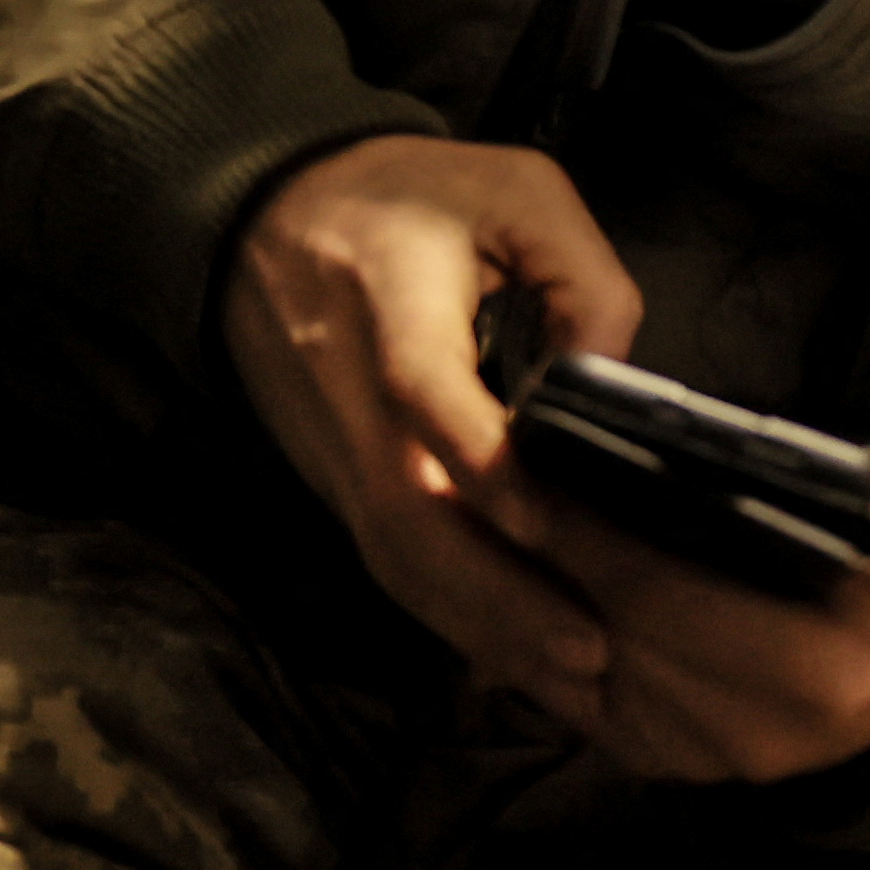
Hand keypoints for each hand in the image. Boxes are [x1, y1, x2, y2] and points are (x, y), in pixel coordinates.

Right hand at [216, 133, 645, 708]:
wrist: (259, 213)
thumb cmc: (402, 197)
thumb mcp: (512, 186)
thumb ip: (581, 271)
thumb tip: (610, 371)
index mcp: (390, 298)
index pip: (421, 392)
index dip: (478, 462)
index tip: (546, 521)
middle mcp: (350, 390)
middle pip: (406, 512)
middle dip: (496, 593)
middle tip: (591, 649)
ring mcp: (334, 447)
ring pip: (393, 557)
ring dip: (480, 629)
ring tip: (573, 683)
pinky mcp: (333, 481)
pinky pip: (388, 564)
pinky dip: (452, 622)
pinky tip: (519, 664)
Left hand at [482, 443, 869, 782]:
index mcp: (821, 677)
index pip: (661, 592)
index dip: (583, 526)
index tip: (526, 456)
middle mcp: (753, 736)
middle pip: (605, 626)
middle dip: (538, 549)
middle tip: (480, 469)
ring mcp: (700, 759)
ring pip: (570, 664)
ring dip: (518, 589)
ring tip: (477, 507)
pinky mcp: (661, 761)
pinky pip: (566, 689)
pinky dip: (529, 629)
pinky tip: (504, 565)